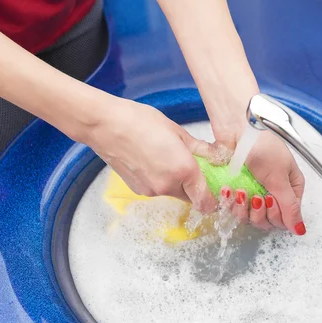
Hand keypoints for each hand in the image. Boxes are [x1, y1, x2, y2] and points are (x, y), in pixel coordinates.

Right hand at [84, 97, 216, 213]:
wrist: (105, 125)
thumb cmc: (140, 121)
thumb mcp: (178, 132)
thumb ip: (200, 149)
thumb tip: (216, 157)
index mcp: (184, 170)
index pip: (206, 201)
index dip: (213, 200)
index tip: (216, 192)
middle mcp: (168, 186)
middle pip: (191, 198)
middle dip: (195, 187)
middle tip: (194, 169)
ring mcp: (152, 190)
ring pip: (174, 193)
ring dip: (178, 183)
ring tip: (169, 159)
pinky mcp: (138, 190)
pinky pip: (158, 190)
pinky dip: (161, 180)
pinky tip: (154, 161)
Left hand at [219, 131, 305, 234]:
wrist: (235, 128)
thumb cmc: (261, 144)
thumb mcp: (280, 177)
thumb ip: (289, 206)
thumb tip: (300, 229)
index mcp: (291, 188)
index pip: (287, 217)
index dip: (277, 215)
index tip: (270, 199)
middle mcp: (273, 192)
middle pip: (269, 222)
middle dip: (260, 212)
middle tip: (258, 196)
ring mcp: (253, 193)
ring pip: (250, 218)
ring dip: (244, 208)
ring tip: (241, 191)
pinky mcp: (235, 192)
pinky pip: (234, 209)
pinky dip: (231, 202)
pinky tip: (229, 190)